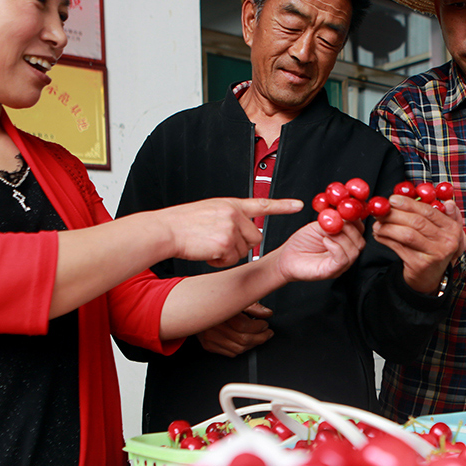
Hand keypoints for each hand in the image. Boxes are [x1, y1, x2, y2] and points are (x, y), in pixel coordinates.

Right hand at [159, 198, 302, 267]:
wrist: (166, 230)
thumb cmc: (183, 223)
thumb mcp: (210, 210)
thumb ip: (230, 216)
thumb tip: (244, 229)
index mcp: (231, 204)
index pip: (262, 204)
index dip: (283, 206)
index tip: (299, 205)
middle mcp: (233, 214)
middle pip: (255, 238)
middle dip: (241, 245)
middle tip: (219, 243)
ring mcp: (230, 228)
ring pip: (244, 251)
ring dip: (228, 254)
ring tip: (208, 245)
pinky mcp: (225, 243)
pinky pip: (231, 260)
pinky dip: (219, 261)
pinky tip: (206, 252)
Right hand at [196, 302, 272, 356]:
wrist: (192, 307)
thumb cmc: (215, 301)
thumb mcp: (235, 297)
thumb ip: (253, 306)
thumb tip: (267, 314)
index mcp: (220, 311)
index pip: (244, 325)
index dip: (259, 327)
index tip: (265, 324)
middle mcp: (212, 326)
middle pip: (243, 339)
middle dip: (260, 338)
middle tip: (267, 333)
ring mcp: (209, 338)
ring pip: (238, 349)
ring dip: (252, 345)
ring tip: (259, 338)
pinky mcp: (208, 345)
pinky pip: (230, 353)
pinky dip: (241, 349)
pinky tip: (246, 342)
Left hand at [273, 220, 365, 282]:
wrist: (287, 258)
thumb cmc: (302, 243)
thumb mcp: (318, 226)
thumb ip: (331, 220)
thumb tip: (341, 213)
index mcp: (345, 241)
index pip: (359, 231)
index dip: (356, 220)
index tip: (347, 211)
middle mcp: (345, 253)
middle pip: (360, 242)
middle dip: (350, 228)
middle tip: (336, 222)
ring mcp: (340, 264)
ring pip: (354, 251)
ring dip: (341, 238)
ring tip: (326, 233)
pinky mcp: (332, 271)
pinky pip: (342, 259)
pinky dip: (336, 247)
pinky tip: (325, 241)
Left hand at [371, 195, 465, 293]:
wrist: (431, 278)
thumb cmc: (434, 250)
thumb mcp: (444, 233)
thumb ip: (445, 215)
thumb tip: (447, 202)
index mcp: (453, 229)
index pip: (429, 211)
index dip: (409, 203)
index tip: (393, 199)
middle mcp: (447, 241)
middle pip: (417, 222)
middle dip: (395, 214)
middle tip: (381, 210)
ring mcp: (434, 254)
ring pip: (407, 234)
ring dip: (388, 227)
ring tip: (377, 224)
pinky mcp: (420, 264)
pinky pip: (399, 247)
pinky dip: (386, 239)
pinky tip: (379, 235)